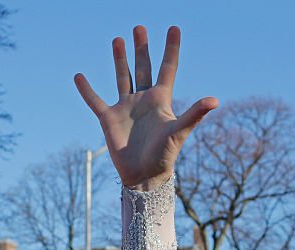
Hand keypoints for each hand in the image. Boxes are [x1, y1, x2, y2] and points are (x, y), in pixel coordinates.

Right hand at [74, 25, 217, 189]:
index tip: (174, 28)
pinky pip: (95, 101)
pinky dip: (87, 90)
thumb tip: (215, 100)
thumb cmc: (164, 155)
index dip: (171, 48)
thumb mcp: (179, 132)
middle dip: (142, 48)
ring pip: (122, 77)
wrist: (144, 175)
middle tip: (139, 27)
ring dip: (119, 59)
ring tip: (117, 39)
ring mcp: (126, 108)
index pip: (168, 68)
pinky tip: (79, 76)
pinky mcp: (108, 119)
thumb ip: (195, 114)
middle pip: (143, 67)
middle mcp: (143, 100)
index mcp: (161, 99)